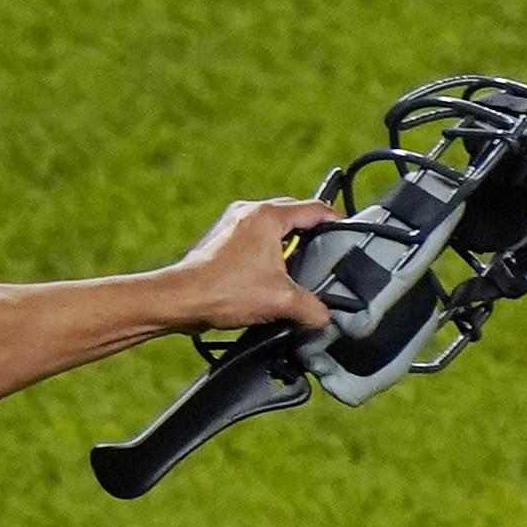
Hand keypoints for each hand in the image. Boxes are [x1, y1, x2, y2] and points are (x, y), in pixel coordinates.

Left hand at [171, 197, 341, 334]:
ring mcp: (231, 225)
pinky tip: (271, 276)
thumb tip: (324, 317)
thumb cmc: (221, 291)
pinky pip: (253, 240)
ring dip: (287, 245)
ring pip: (272, 229)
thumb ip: (311, 308)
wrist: (177, 301)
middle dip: (313, 234)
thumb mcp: (280, 301)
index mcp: (268, 216)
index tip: (349, 234)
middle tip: (327, 252)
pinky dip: (266, 254)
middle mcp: (248, 213)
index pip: (316, 209)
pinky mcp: (220, 242)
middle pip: (295, 215)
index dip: (337, 222)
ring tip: (299, 267)